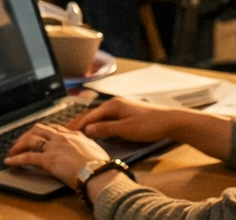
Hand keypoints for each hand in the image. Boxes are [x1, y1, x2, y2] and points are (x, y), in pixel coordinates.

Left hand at [3, 122, 108, 188]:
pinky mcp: (48, 159)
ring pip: (30, 140)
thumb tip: (86, 151)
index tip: (38, 136)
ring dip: (19, 145)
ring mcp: (54, 147)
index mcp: (74, 134)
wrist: (99, 173)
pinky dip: (16, 159)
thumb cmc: (102, 166)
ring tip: (12, 152)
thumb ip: (87, 147)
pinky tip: (9, 162)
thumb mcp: (96, 150)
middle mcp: (62, 137)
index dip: (43, 132)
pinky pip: (28, 157)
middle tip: (21, 142)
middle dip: (27, 135)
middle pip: (38, 129)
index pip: (54, 128)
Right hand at [68, 97, 184, 143]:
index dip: (77, 124)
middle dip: (79, 122)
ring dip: (87, 123)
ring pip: (99, 116)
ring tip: (76, 131)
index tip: (65, 132)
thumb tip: (87, 129)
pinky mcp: (127, 113)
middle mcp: (114, 104)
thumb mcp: (126, 129)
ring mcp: (121, 108)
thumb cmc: (149, 125)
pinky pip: (106, 118)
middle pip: (92, 114)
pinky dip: (97, 123)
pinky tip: (95, 128)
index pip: (90, 115)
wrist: (170, 121)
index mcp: (112, 105)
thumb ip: (106, 129)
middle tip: (65, 131)